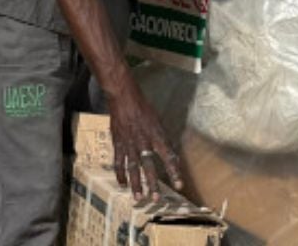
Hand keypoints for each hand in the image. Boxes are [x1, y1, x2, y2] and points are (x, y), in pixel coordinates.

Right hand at [108, 81, 182, 201]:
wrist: (124, 98)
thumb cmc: (144, 109)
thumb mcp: (158, 122)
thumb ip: (164, 139)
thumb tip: (172, 155)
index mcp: (156, 135)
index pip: (168, 156)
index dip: (174, 171)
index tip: (179, 185)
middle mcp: (143, 141)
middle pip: (148, 166)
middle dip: (152, 183)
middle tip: (156, 199)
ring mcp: (129, 143)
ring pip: (132, 167)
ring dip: (135, 183)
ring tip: (138, 197)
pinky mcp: (118, 143)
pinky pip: (118, 161)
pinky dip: (120, 173)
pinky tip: (122, 184)